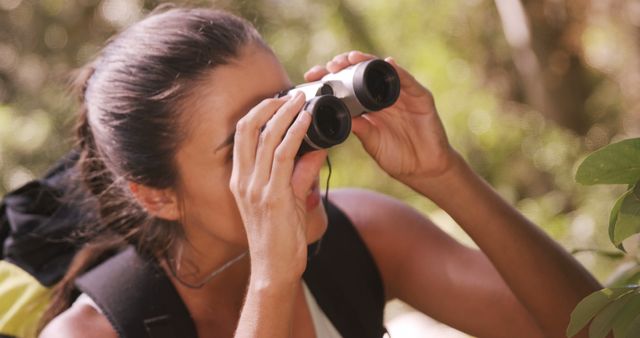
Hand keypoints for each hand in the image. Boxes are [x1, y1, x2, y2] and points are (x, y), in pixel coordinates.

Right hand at [229, 92, 326, 283]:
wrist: (274, 270)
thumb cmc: (280, 238)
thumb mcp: (288, 200)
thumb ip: (299, 174)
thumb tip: (316, 150)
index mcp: (240, 180)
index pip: (242, 135)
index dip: (258, 112)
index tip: (277, 100)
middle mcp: (243, 181)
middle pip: (247, 129)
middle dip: (268, 106)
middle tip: (289, 94)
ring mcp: (255, 188)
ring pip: (267, 138)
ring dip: (285, 114)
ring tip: (301, 99)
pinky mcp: (273, 197)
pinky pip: (283, 156)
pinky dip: (295, 134)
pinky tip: (306, 121)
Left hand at [305, 51, 455, 182]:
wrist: (424, 170)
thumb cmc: (398, 158)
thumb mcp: (372, 142)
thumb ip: (359, 128)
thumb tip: (338, 114)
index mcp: (369, 106)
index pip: (346, 85)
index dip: (330, 78)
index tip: (312, 76)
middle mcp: (384, 96)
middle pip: (362, 72)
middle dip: (344, 64)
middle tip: (330, 65)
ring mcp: (402, 95)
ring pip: (382, 70)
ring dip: (366, 61)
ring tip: (351, 58)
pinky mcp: (420, 97)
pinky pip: (407, 80)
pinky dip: (397, 71)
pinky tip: (386, 63)